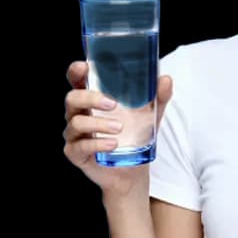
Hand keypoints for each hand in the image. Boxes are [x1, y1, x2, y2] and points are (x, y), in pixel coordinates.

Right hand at [63, 61, 173, 197]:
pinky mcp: (76, 153)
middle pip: (72, 98)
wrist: (133, 171)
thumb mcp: (151, 115)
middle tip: (113, 103)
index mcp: (92, 100)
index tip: (84, 67)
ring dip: (98, 124)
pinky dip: (97, 143)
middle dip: (90, 98)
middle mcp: (79, 114)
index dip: (76, 72)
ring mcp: (75, 134)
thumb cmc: (136, 137)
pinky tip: (113, 144)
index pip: (77, 81)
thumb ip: (158, 97)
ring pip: (76, 122)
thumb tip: (165, 79)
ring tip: (120, 128)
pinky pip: (80, 145)